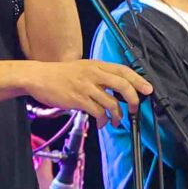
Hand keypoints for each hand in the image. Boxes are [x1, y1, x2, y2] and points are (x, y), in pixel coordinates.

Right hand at [27, 58, 150, 117]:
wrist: (39, 77)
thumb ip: (98, 74)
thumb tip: (116, 87)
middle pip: (122, 85)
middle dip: (133, 99)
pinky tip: (101, 123)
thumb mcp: (82, 68)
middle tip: (134, 109)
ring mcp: (86, 87)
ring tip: (116, 121)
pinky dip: (102, 120)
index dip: (138, 80)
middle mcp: (93, 74)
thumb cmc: (60, 74)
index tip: (148, 89)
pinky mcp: (78, 99)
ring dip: (117, 115)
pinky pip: (97, 112)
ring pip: (111, 102)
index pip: (123, 70)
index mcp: (96, 65)